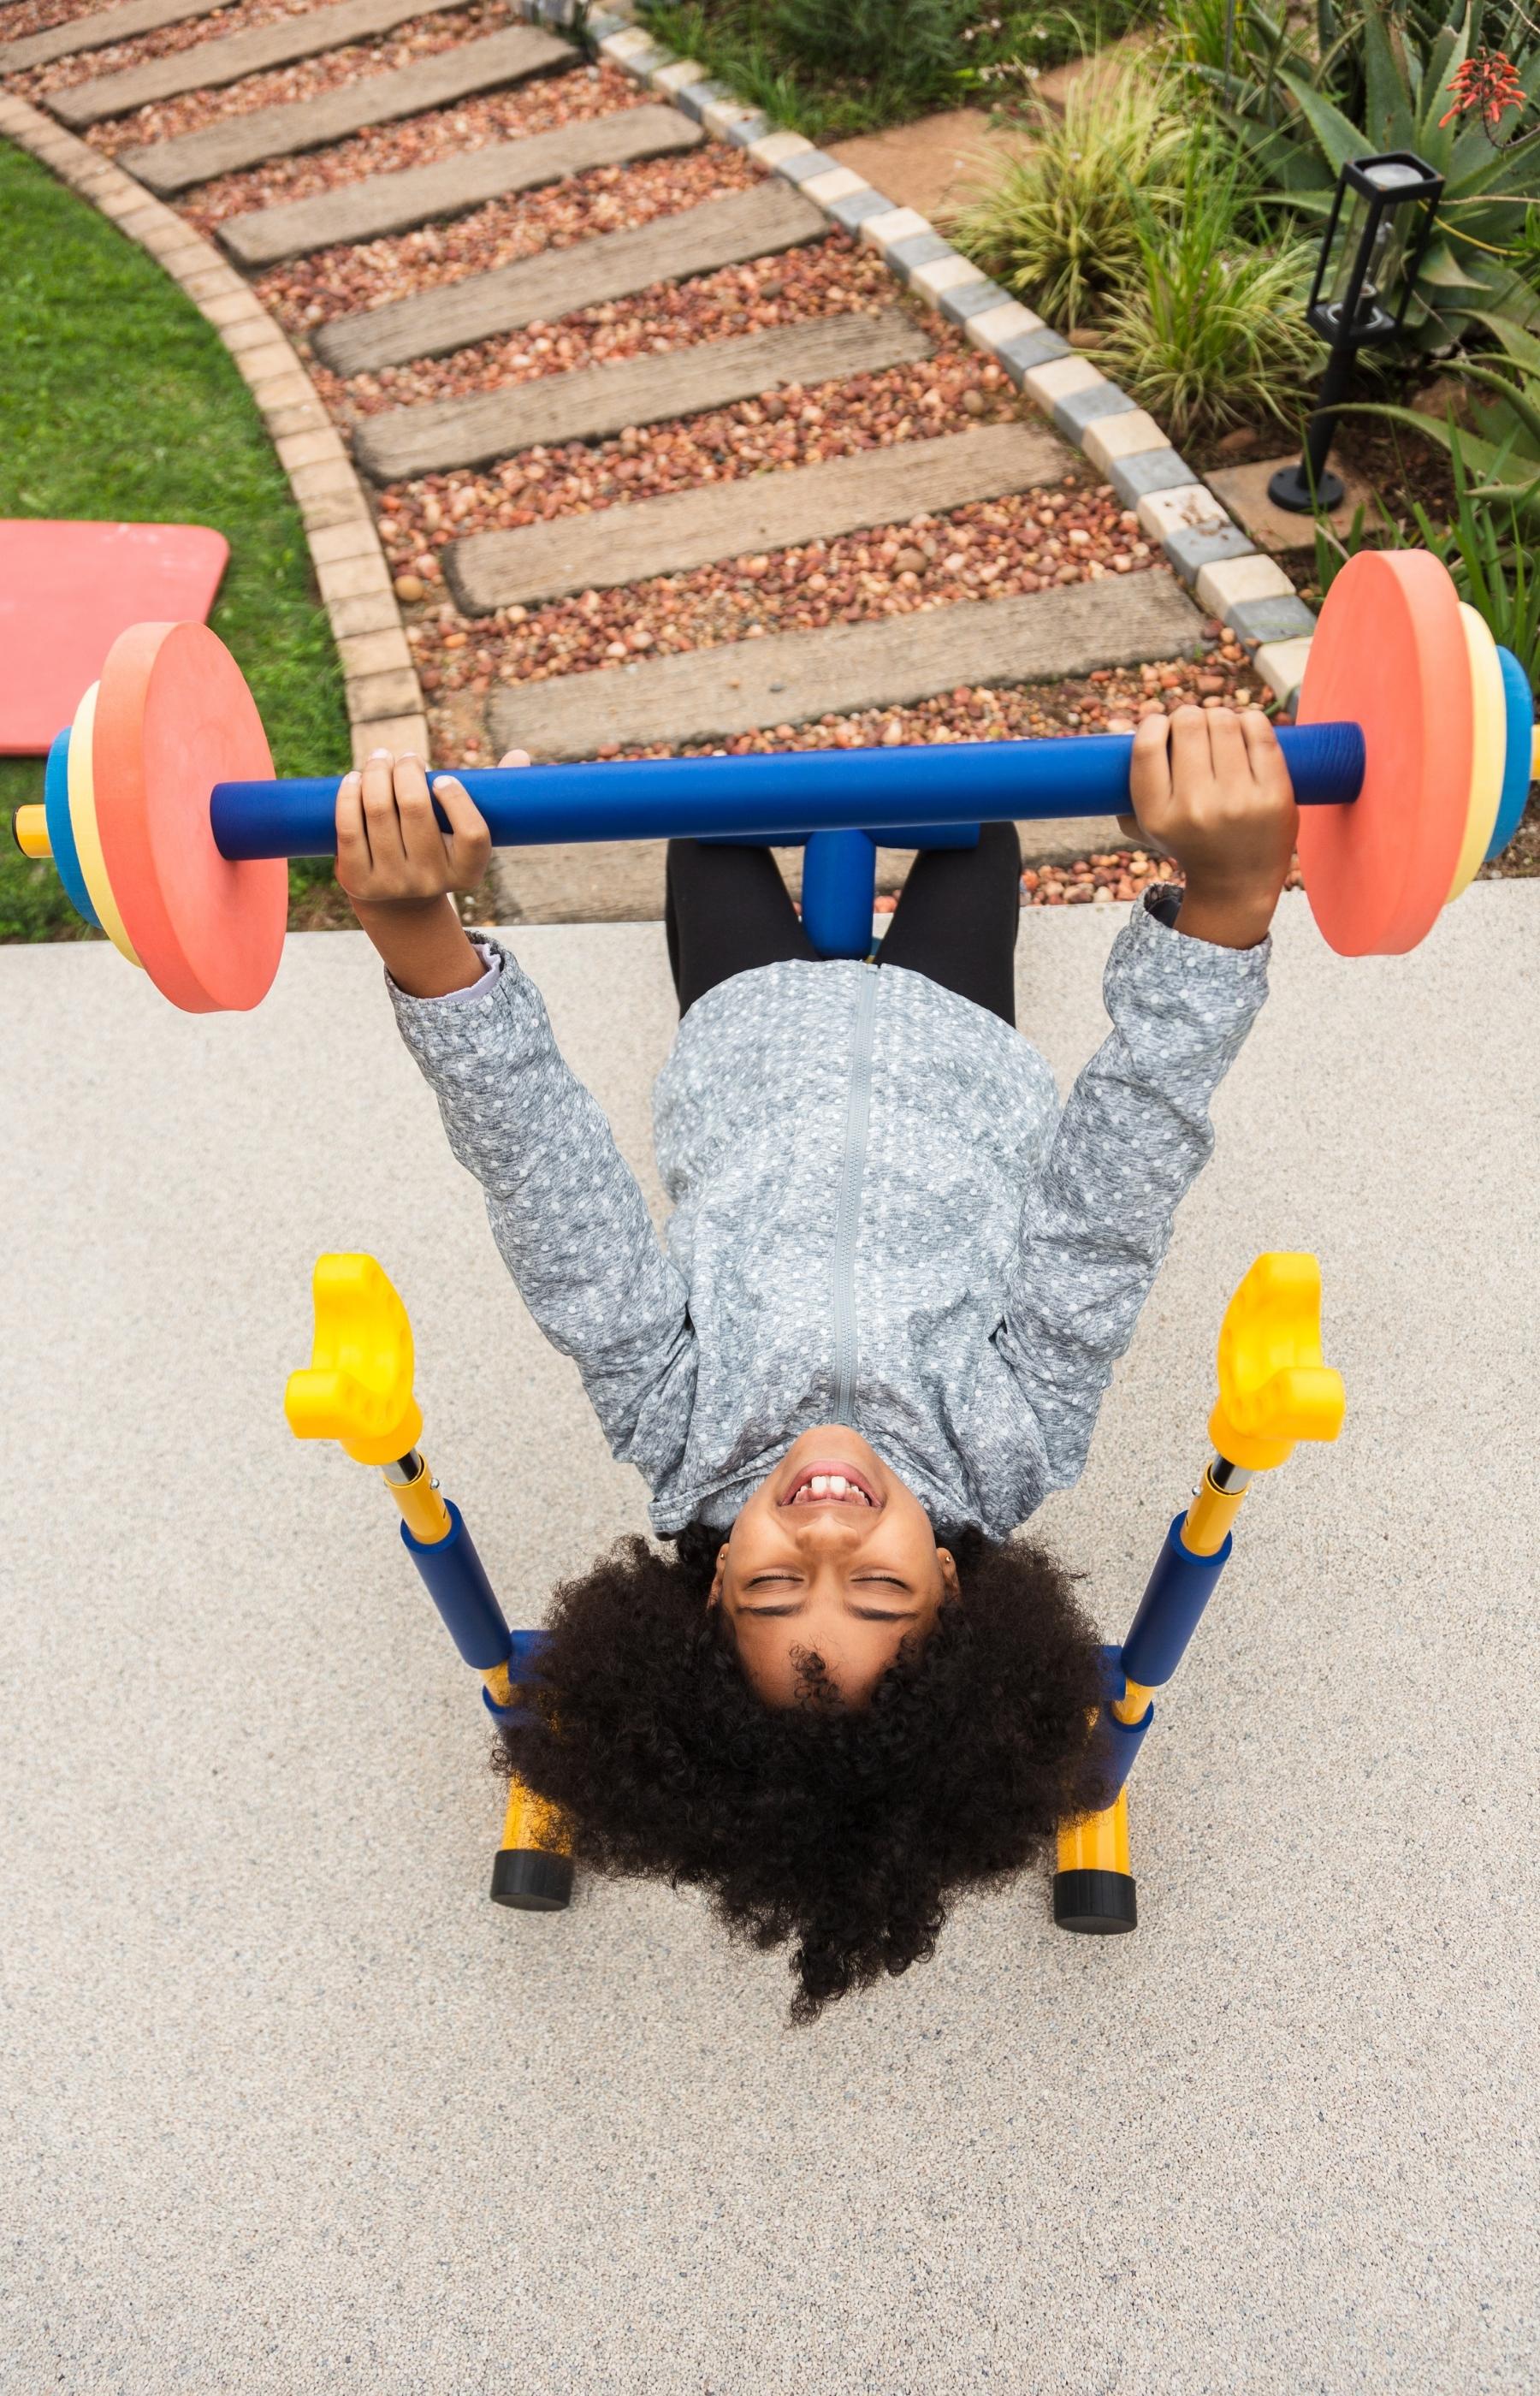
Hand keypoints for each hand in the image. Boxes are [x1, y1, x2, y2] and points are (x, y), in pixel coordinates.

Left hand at [337, 747, 527, 997]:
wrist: (397, 902)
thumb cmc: (439, 849)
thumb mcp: (466, 833)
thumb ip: (495, 796)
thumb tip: (521, 755)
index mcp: (467, 872)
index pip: (473, 834)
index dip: (458, 800)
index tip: (443, 778)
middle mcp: (431, 881)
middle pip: (417, 811)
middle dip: (407, 771)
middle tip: (406, 757)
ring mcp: (392, 883)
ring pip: (379, 812)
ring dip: (376, 774)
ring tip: (380, 759)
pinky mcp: (358, 880)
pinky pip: (349, 828)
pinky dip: (349, 795)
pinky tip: (354, 778)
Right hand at [1119, 707, 1296, 948]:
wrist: (1238, 884)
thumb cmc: (1189, 843)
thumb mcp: (1147, 827)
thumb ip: (1125, 789)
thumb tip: (1122, 730)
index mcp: (1158, 816)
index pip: (1147, 746)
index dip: (1154, 723)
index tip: (1161, 727)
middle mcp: (1196, 808)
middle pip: (1188, 724)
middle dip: (1188, 717)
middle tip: (1194, 728)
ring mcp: (1239, 801)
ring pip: (1224, 721)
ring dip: (1218, 717)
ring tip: (1219, 731)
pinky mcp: (1274, 793)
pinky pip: (1258, 730)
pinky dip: (1248, 721)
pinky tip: (1243, 732)